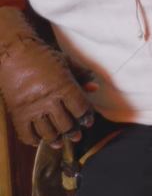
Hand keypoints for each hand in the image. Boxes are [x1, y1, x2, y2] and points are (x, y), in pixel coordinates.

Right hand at [0, 12, 92, 145]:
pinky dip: (33, 140)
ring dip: (56, 138)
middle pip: (66, 124)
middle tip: (76, 135)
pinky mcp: (18, 113)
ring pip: (48, 132)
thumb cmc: (42, 56)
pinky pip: (26, 133)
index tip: (87, 122)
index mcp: (64, 87)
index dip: (86, 117)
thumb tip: (94, 88)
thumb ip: (81, 75)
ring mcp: (33, 108)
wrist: (13, 54)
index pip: (81, 109)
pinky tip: (39, 140)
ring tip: (60, 141)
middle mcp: (49, 100)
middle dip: (73, 132)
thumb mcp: (66, 62)